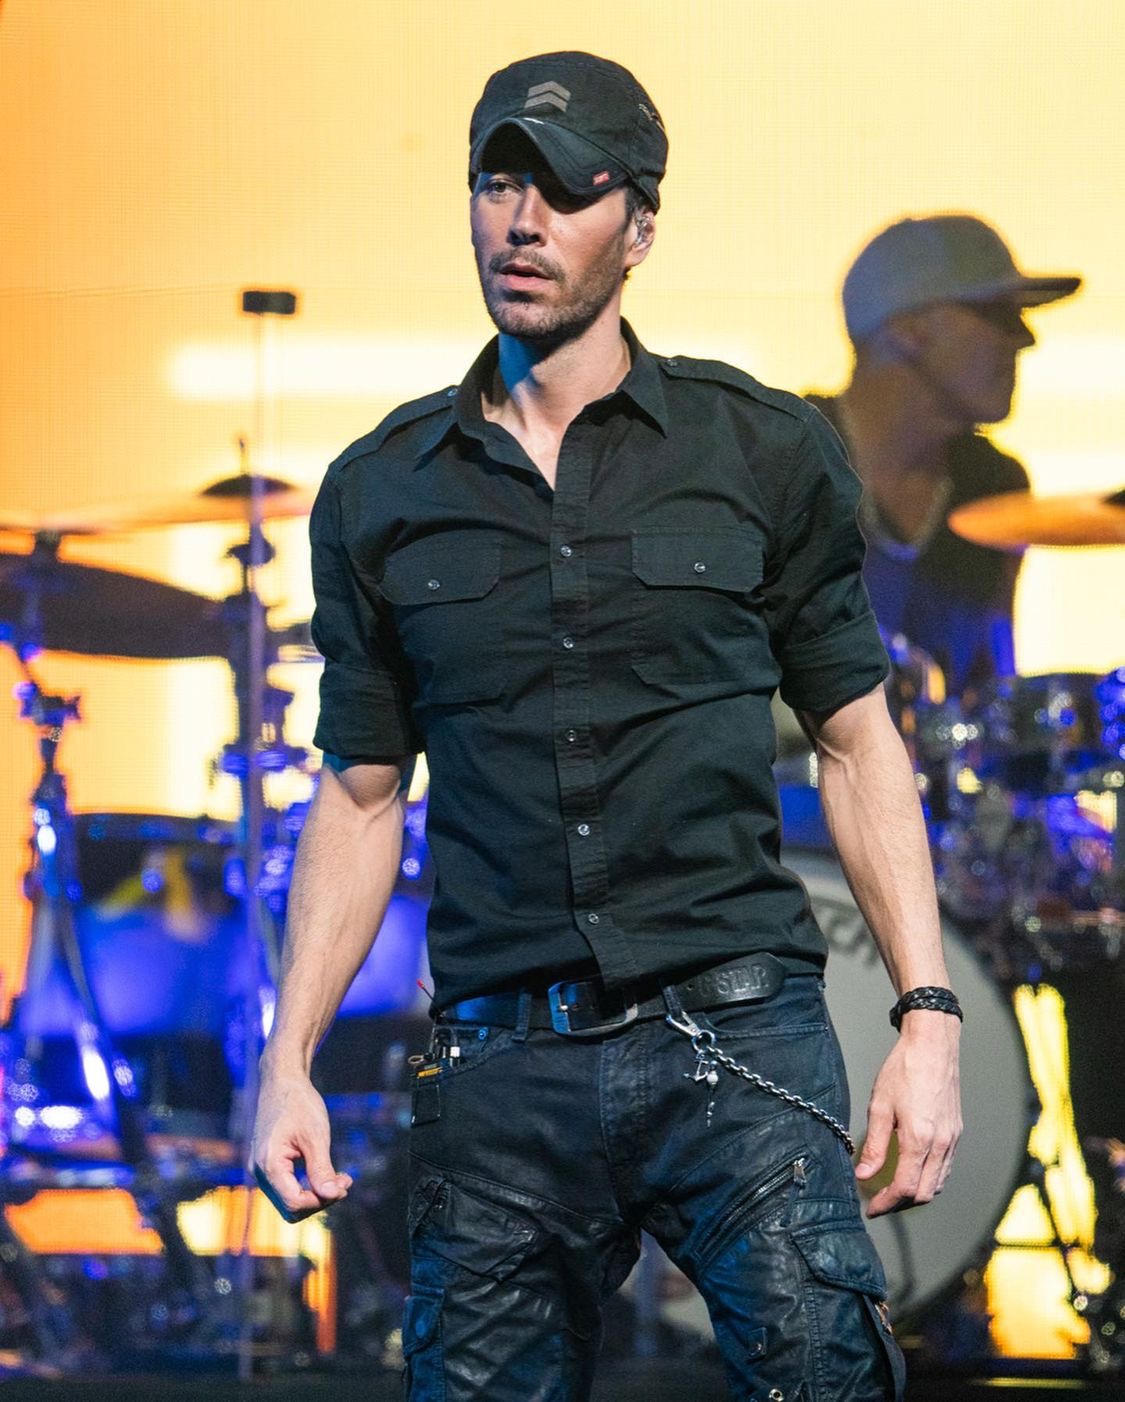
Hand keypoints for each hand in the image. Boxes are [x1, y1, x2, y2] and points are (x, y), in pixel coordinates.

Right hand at [251, 1066, 352, 1222]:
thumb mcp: (316, 1136)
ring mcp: (261, 1170)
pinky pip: (286, 1189)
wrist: (282, 1082)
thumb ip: (322, 1169)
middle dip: (320, 1200)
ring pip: (289, 1202)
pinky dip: (307, 1187)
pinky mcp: (267, 1166)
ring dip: (315, 1195)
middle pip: (291, 1207)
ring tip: (340, 1179)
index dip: (322, 1200)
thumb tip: (333, 1196)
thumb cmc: (299, 1103)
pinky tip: (326, 1175)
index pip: (295, 1202)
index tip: (344, 1184)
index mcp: (269, 1164)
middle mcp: (259, 1172)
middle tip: (344, 1182)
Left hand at [855, 1011, 961, 1216]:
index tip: (870, 1208)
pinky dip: (930, 1179)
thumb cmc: (904, 1070)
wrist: (933, 1046)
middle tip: (879, 1202)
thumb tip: (863, 1175)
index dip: (885, 1203)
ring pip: (938, 1184)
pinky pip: (945, 1169)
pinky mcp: (957, 1132)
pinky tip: (914, 1172)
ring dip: (916, 1194)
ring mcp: (953, 1140)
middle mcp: (941, 1144)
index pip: (904, 1188)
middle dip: (900, 1204)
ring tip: (893, 1191)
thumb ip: (873, 1145)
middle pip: (924, 1193)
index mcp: (920, 1139)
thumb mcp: (879, 1106)